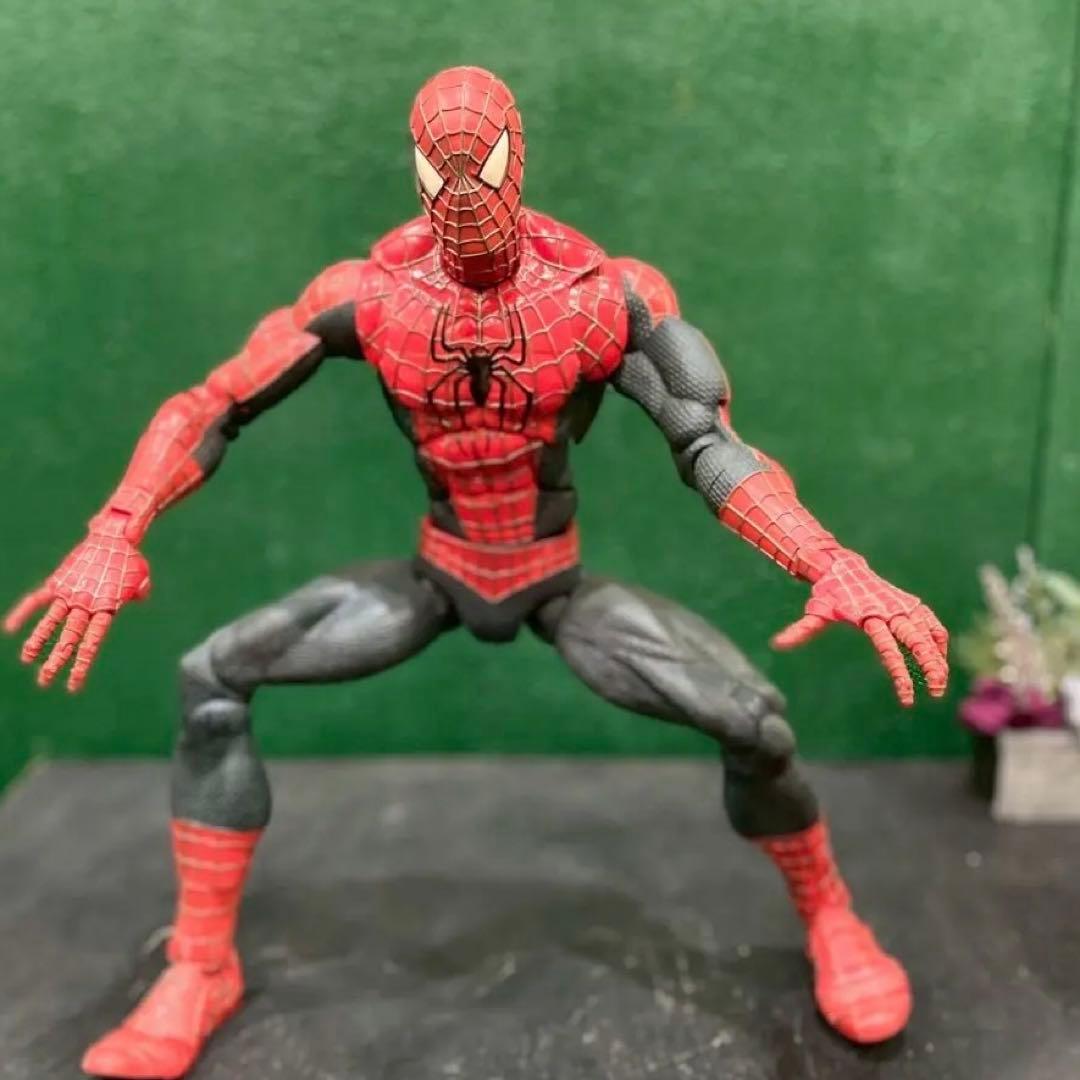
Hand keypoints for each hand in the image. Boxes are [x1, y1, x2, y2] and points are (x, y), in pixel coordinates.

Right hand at [4, 525, 149, 690]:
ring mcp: (70, 592)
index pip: (92, 642)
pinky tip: (9, 627)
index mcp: (107, 608)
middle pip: (69, 638)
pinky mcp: (58, 580)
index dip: (81, 664)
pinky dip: (23, 612)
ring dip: (38, 641)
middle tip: (44, 682)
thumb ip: (138, 593)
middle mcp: (86, 603)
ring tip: (26, 660)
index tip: (73, 686)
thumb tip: (139, 597)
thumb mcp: (140, 579)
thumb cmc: (130, 559)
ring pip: (51, 622)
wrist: (114, 535)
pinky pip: (37, 599)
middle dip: (56, 661)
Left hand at [771, 550, 947, 706]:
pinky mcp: (910, 602)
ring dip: (937, 657)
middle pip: (916, 641)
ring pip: (928, 632)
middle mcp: (889, 610)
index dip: (900, 674)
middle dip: (929, 666)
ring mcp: (903, 605)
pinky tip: (939, 658)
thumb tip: (776, 645)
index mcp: (868, 616)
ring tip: (940, 682)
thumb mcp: (815, 612)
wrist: (843, 566)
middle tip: (936, 692)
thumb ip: (800, 630)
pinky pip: (931, 622)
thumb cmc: (827, 594)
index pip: (888, 649)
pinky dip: (938, 639)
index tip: (907, 697)